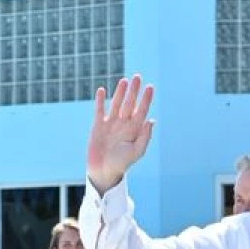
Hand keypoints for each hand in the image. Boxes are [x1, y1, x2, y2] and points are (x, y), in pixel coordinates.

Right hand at [87, 75, 155, 192]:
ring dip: (120, 92)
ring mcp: (111, 124)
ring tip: (124, 80)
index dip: (146, 99)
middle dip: (134, 91)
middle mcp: (124, 123)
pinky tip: (102, 90)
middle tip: (137, 77)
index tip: (150, 87)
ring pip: (117, 104)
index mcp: (135, 129)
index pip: (142, 110)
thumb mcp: (137, 152)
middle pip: (130, 103)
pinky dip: (101, 101)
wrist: (104, 171)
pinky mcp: (98, 126)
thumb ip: (145, 137)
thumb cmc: (122, 163)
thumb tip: (151, 120)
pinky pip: (100, 110)